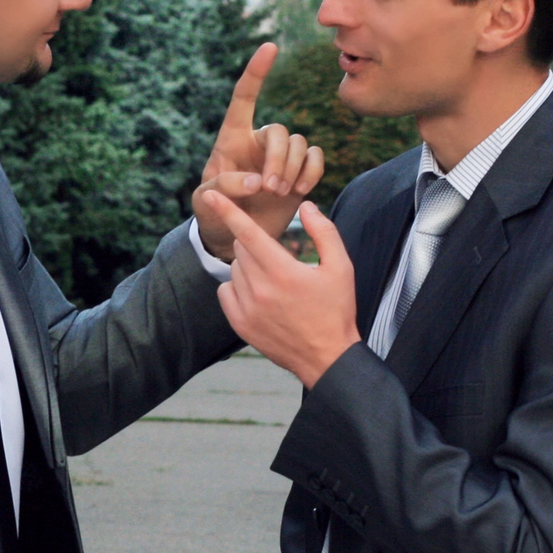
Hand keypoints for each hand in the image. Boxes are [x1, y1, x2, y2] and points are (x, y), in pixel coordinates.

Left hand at [192, 43, 324, 260]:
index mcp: (231, 139)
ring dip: (293, 169)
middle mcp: (259, 142)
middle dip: (279, 159)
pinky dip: (313, 171)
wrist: (233, 237)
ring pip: (301, 144)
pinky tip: (301, 189)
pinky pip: (316, 157)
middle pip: (281, 131)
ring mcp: (281, 157)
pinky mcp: (299, 172)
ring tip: (280, 194)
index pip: (244, 98)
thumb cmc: (213, 213)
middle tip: (270, 189)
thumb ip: (225, 186)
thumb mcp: (206, 200)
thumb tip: (258, 180)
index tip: (270, 47)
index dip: (256, 72)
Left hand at [201, 192, 358, 387]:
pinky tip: (258, 294)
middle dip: (255, 244)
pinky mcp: (240, 325)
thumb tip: (305, 205)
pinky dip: (236, 286)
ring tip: (274, 281)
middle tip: (278, 259)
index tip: (211, 195)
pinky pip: (225, 291)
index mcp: (284, 272)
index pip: (248, 233)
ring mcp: (247, 309)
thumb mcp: (341, 267)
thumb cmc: (336, 310)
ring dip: (248, 266)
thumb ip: (324, 232)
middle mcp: (261, 289)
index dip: (228, 210)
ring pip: (234, 269)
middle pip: (241, 249)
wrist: (327, 358)